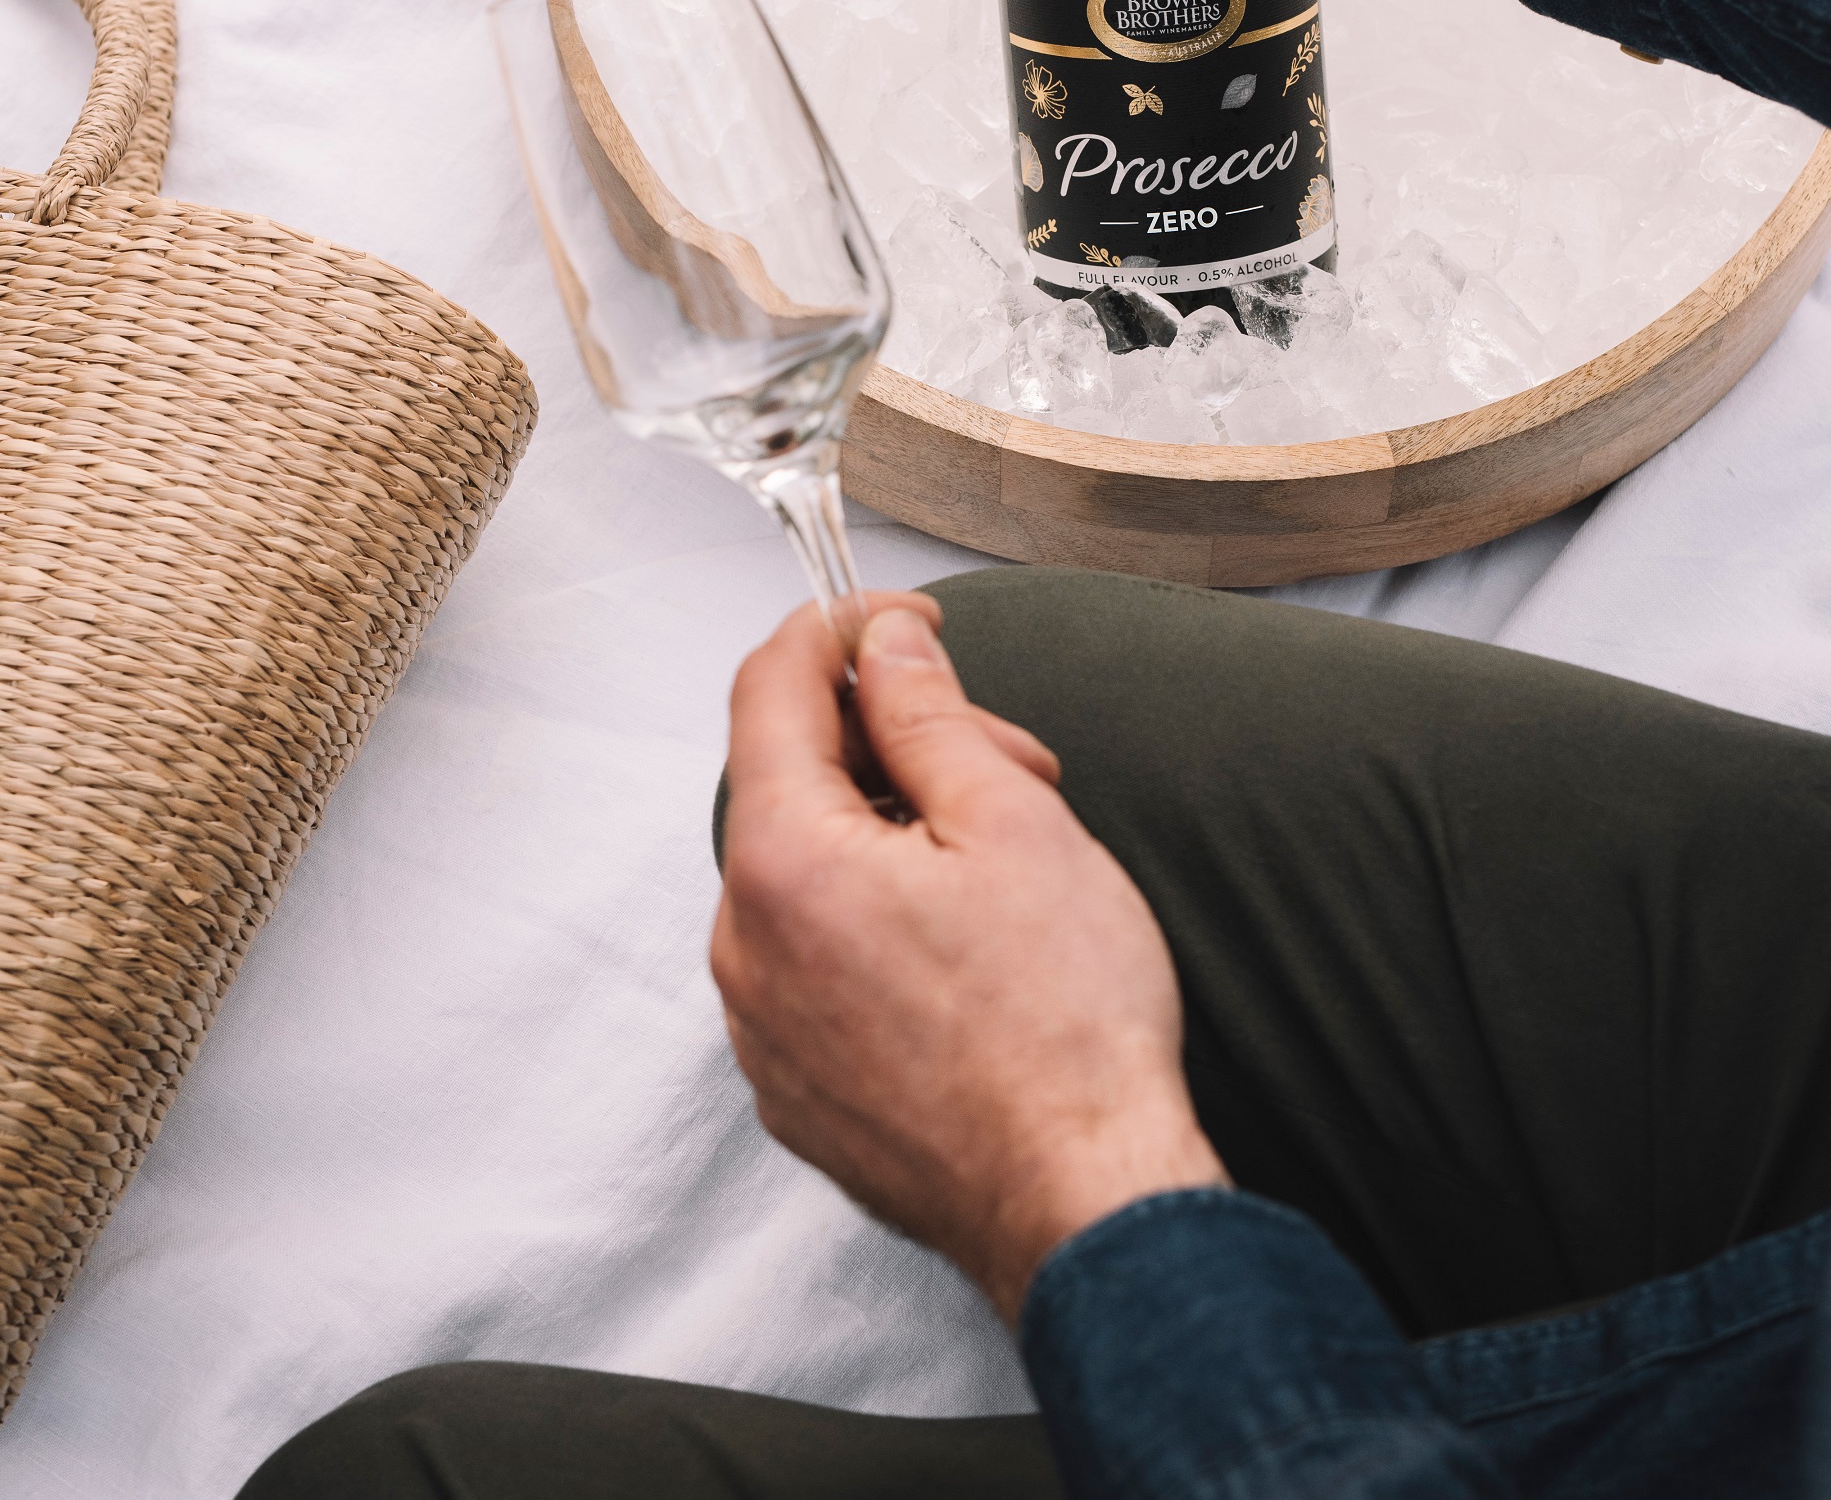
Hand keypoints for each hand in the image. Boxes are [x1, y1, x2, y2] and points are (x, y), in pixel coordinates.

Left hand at [711, 595, 1226, 1323]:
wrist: (1084, 1207)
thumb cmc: (1065, 1026)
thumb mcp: (1013, 820)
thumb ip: (928, 714)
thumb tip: (884, 644)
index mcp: (783, 864)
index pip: (768, 688)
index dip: (838, 627)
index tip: (906, 622)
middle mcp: (745, 947)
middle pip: (794, 782)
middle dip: (898, 745)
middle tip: (1014, 764)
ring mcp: (764, 1029)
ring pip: (809, 873)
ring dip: (895, 835)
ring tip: (1008, 866)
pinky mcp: (797, 1090)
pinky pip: (816, 960)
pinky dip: (879, 920)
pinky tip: (973, 946)